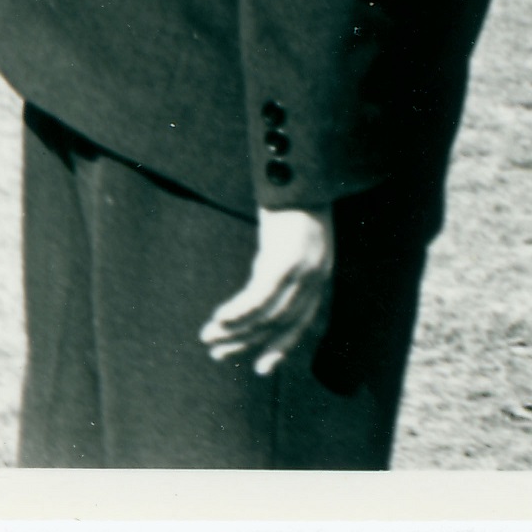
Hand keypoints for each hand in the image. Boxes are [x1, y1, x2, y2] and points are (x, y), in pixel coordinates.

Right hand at [199, 205, 333, 375]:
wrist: (302, 165)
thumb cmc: (294, 195)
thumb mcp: (297, 232)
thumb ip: (287, 258)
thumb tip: (265, 279)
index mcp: (322, 269)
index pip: (305, 319)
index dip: (284, 346)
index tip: (263, 367)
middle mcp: (317, 273)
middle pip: (284, 322)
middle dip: (250, 343)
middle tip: (220, 354)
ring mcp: (304, 267)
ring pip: (269, 315)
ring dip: (236, 331)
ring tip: (209, 338)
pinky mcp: (286, 258)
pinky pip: (260, 297)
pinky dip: (239, 313)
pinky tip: (219, 320)